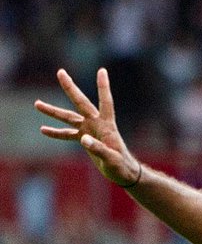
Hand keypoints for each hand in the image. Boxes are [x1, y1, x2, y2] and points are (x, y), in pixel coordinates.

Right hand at [35, 68, 139, 186]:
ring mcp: (89, 130)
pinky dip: (56, 132)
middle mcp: (96, 123)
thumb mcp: (111, 159)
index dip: (103, 87)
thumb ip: (98, 149)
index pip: (105, 103)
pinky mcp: (84, 139)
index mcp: (107, 125)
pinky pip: (67, 134)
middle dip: (70, 88)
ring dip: (53, 112)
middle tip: (60, 72)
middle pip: (81, 103)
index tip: (102, 71)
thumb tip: (83, 139)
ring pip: (68, 118)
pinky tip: (43, 130)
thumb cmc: (121, 166)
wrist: (122, 173)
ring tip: (37, 104)